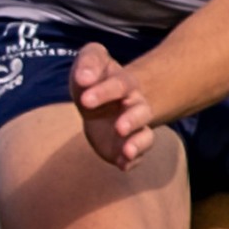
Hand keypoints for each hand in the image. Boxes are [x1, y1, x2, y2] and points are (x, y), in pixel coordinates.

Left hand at [71, 42, 155, 168]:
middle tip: (119, 127)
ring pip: (144, 136)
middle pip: (140, 113)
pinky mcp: (126, 146)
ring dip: (137, 144)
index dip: (104, 92)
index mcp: (125, 84)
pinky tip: (123, 165)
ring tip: (127, 151)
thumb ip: (88, 63)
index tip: (84, 101)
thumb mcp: (89, 62)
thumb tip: (84, 77)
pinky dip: (131, 161)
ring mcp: (133, 128)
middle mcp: (134, 106)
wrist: (97, 101)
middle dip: (131, 120)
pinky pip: (137, 155)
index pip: (120, 85)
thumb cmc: (92, 80)